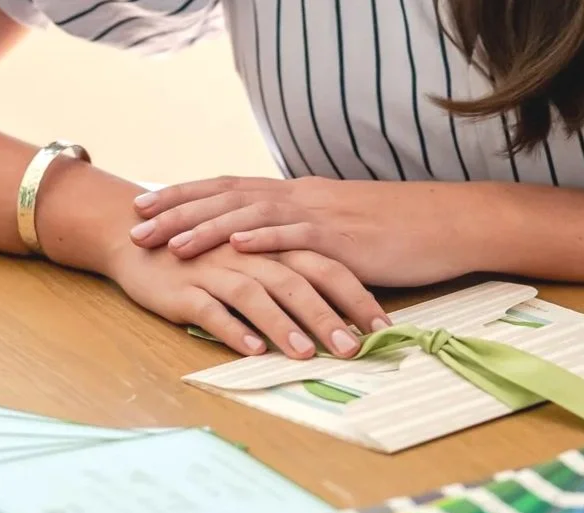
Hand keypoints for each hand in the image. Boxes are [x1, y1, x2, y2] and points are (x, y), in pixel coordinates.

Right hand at [104, 241, 390, 358]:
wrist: (135, 235)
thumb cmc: (203, 252)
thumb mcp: (252, 256)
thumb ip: (288, 273)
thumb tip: (336, 310)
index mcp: (272, 245)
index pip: (325, 266)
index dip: (356, 296)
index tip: (383, 329)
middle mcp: (248, 254)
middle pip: (297, 279)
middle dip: (328, 315)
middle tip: (353, 349)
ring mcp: (214, 269)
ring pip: (255, 294)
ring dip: (283, 324)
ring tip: (306, 353)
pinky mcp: (183, 289)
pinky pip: (210, 310)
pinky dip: (233, 329)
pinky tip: (252, 350)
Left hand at [129, 176, 478, 286]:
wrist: (446, 223)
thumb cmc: (392, 232)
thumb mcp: (333, 229)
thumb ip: (296, 235)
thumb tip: (263, 251)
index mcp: (295, 194)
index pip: (227, 189)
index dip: (183, 197)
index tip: (144, 207)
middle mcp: (300, 197)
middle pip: (226, 198)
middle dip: (178, 212)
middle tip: (136, 227)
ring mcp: (321, 215)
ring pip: (253, 215)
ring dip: (208, 228)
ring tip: (172, 242)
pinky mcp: (344, 238)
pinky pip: (299, 236)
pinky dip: (266, 239)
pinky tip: (236, 246)